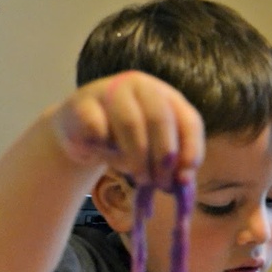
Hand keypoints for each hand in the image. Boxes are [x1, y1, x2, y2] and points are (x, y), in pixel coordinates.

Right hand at [50, 71, 204, 188]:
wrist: (80, 133)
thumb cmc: (124, 143)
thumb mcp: (153, 153)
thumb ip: (172, 165)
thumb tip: (184, 184)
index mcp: (165, 96)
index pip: (189, 119)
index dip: (191, 150)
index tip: (183, 179)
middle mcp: (140, 86)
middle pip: (159, 118)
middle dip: (163, 157)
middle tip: (159, 184)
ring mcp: (110, 90)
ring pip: (131, 123)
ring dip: (137, 159)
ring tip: (138, 178)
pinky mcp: (83, 104)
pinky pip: (99, 130)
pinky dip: (105, 150)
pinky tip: (103, 156)